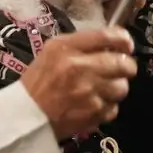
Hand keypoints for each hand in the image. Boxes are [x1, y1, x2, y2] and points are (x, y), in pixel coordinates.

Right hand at [21, 27, 136, 139]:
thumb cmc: (39, 81)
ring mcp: (88, 92)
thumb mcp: (52, 51)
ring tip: (103, 89)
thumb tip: (111, 44)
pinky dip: (106, 107)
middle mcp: (80, 68)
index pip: (107, 36)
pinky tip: (93, 105)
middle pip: (123, 63)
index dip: (123, 39)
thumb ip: (80, 44)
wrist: (25, 116)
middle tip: (122, 68)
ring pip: (122, 87)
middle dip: (127, 66)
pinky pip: (113, 108)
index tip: (126, 44)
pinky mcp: (93, 113)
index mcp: (67, 48)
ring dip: (116, 88)